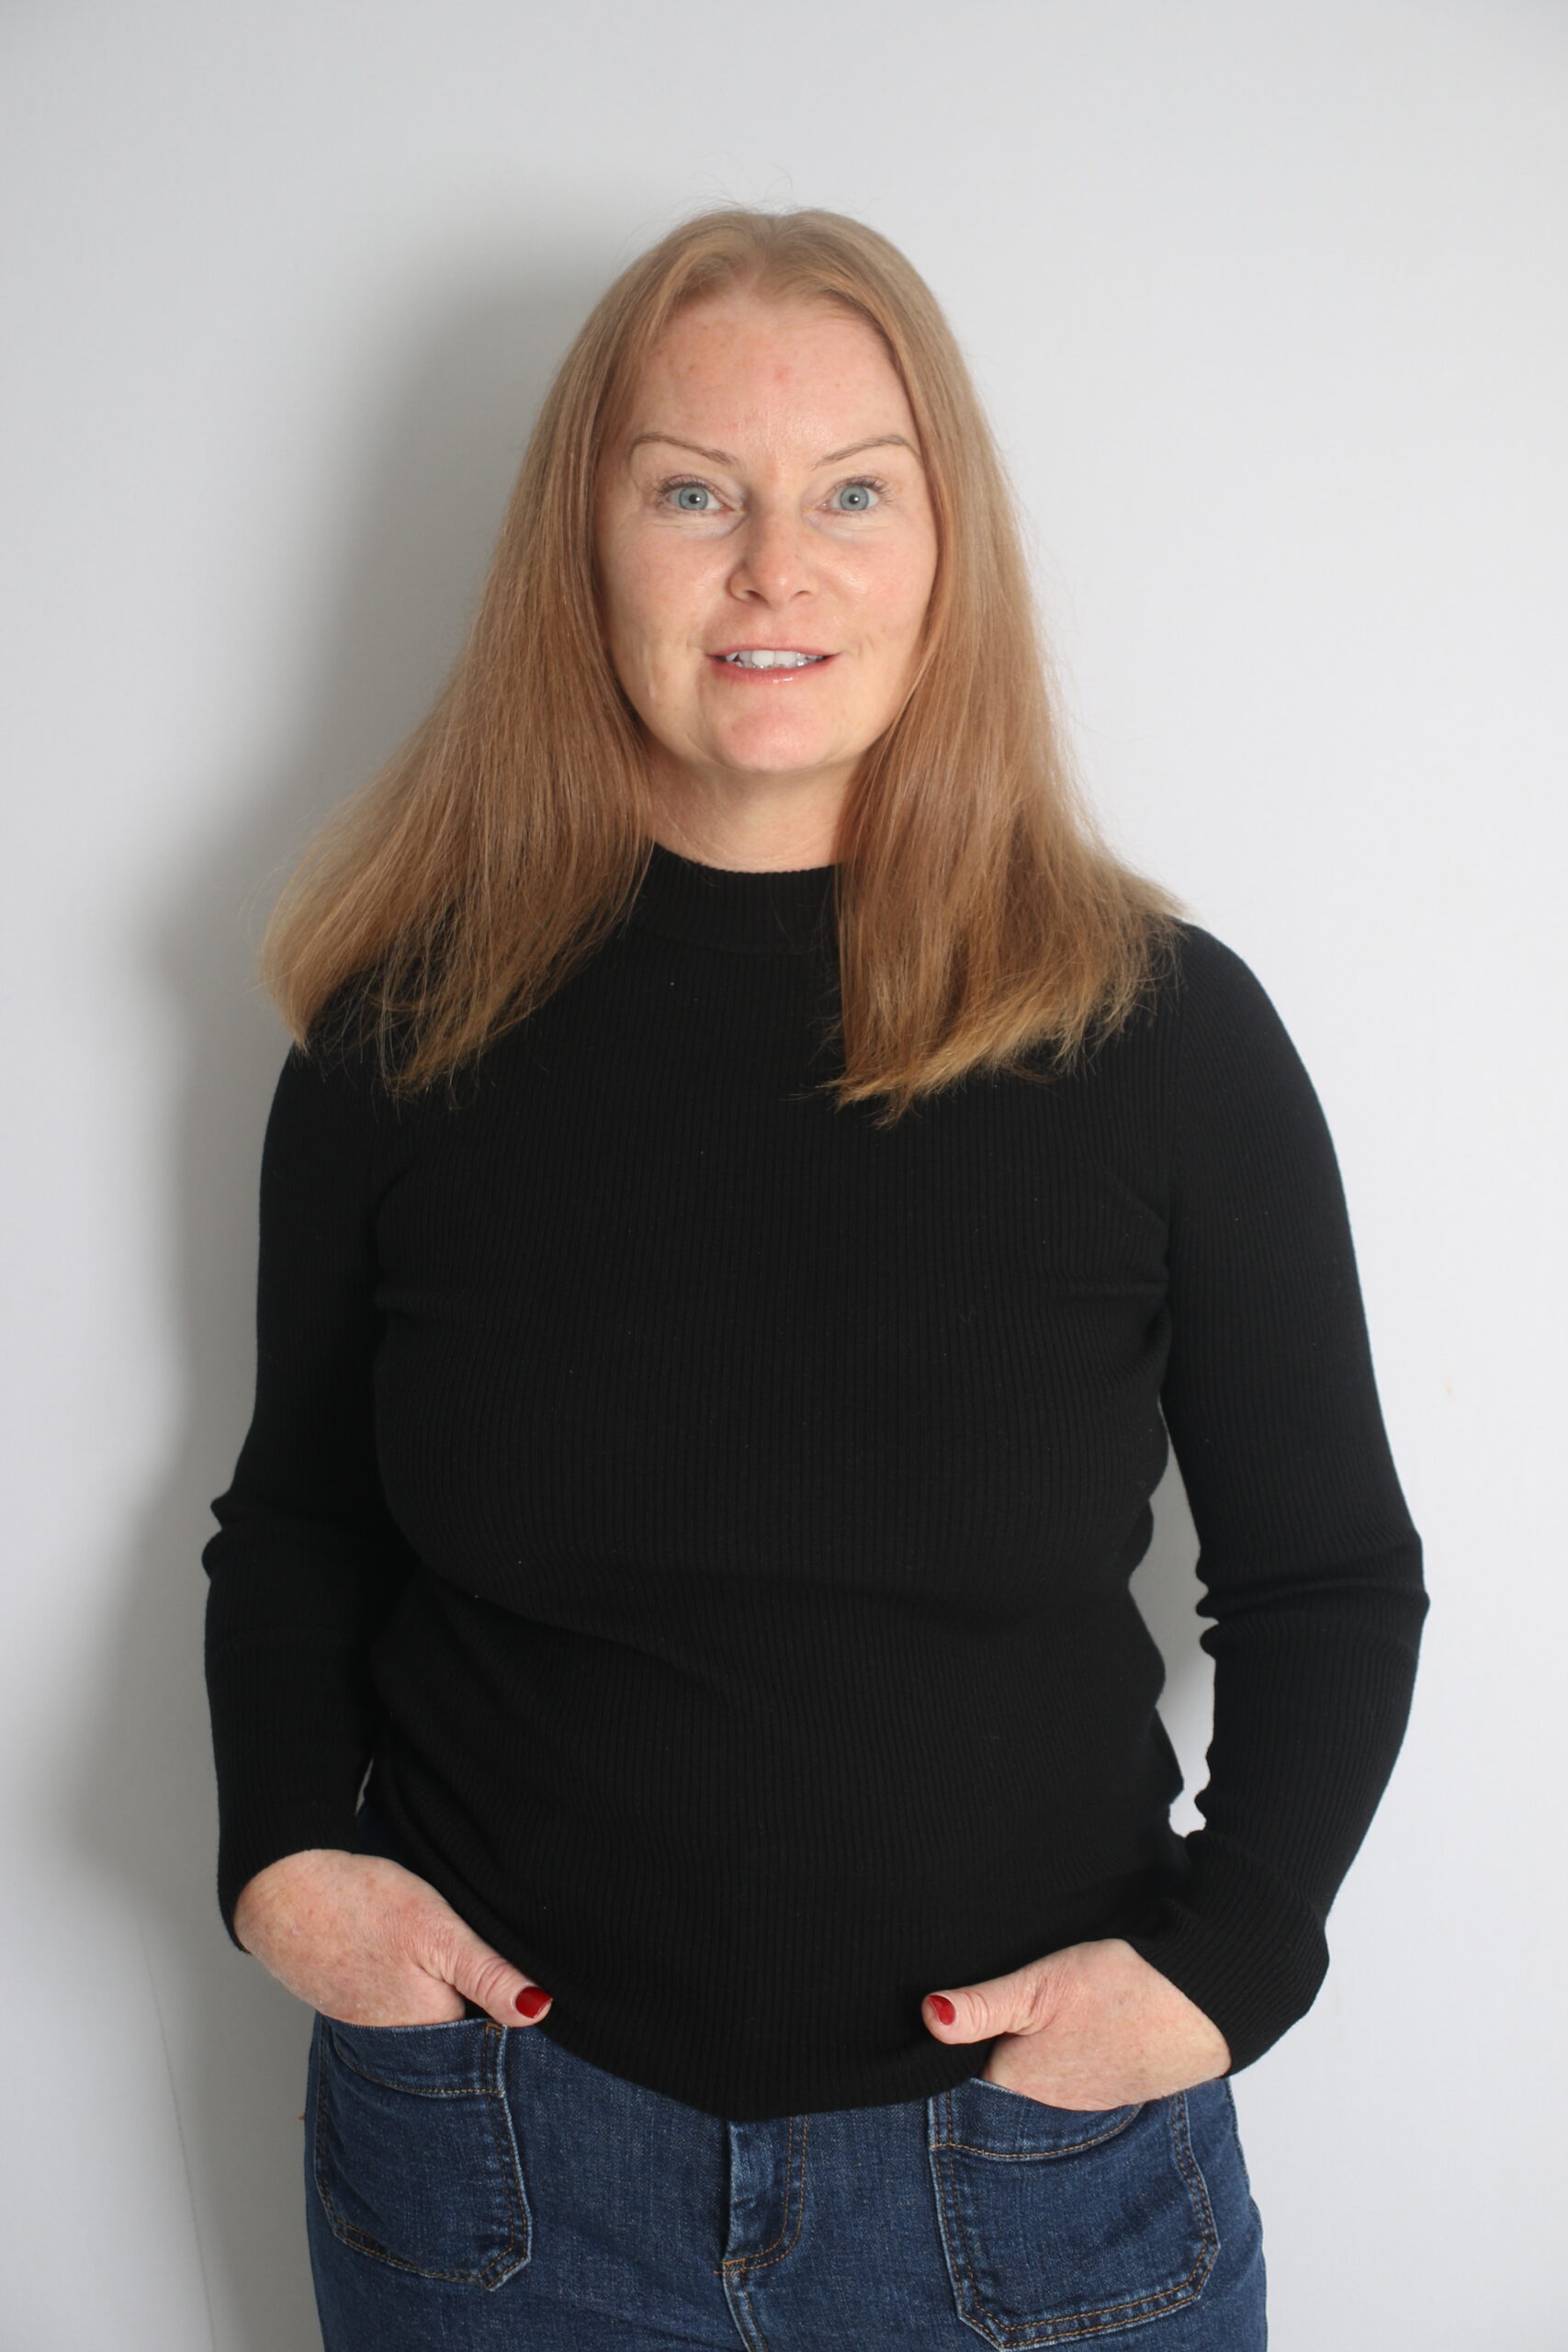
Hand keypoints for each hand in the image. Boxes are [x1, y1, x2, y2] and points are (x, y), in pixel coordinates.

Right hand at [232, 1848, 552, 2030]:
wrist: (286, 1893)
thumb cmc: (365, 1905)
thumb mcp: (440, 1931)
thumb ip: (490, 1975)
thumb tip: (541, 2013)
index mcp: (431, 2027)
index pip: (492, 2034)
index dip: (511, 2008)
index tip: (524, 1986)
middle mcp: (402, 2042)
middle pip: (461, 2032)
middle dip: (479, 2008)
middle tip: (476, 1962)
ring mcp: (374, 2028)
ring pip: (431, 2020)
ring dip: (445, 1999)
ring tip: (443, 1964)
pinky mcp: (357, 2009)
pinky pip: (401, 2010)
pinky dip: (413, 1992)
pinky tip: (413, 1967)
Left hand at [922, 1936, 1228, 2109]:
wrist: (1204, 2004)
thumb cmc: (1117, 1989)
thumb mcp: (1039, 1985)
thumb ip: (982, 2005)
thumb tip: (928, 2016)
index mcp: (1018, 2081)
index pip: (965, 2070)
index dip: (957, 2042)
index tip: (947, 2014)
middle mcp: (1048, 2103)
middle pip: (1001, 2073)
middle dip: (992, 2045)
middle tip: (987, 2004)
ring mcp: (1084, 2099)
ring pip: (1039, 2072)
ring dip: (1032, 2048)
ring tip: (1031, 2013)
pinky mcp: (1114, 2086)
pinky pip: (1074, 2072)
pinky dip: (1066, 2052)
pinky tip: (1072, 2026)